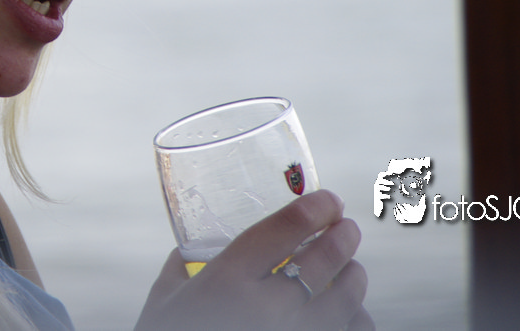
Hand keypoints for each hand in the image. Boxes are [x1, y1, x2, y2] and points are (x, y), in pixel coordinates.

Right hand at [134, 190, 372, 330]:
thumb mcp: (163, 302)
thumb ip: (180, 270)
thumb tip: (189, 252)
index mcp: (228, 280)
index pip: (286, 228)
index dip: (316, 207)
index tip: (329, 200)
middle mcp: (265, 308)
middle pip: (325, 260)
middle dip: (344, 237)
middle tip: (347, 229)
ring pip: (346, 302)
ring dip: (355, 279)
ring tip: (354, 270)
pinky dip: (356, 322)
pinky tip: (351, 316)